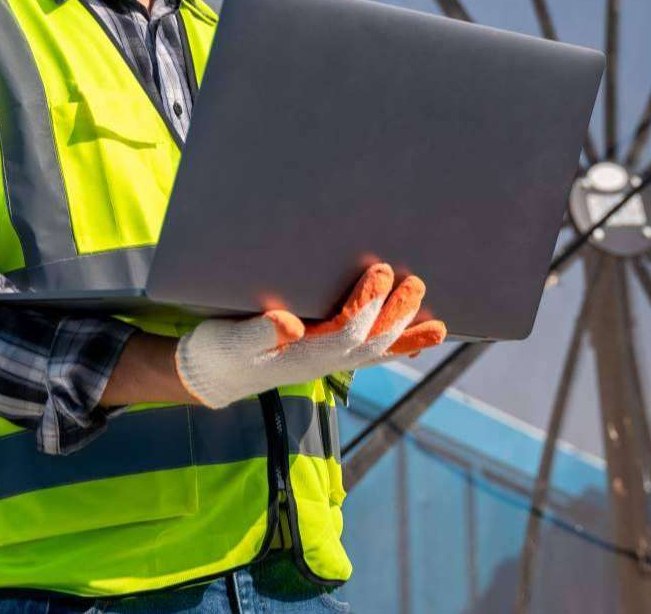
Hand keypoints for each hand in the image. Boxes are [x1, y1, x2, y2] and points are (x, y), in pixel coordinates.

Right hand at [175, 264, 447, 408]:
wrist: (211, 376)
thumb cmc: (219, 353)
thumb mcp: (231, 341)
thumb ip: (260, 333)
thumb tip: (290, 325)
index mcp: (303, 355)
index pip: (346, 329)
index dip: (368, 303)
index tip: (382, 272)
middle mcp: (323, 361)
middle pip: (371, 340)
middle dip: (397, 314)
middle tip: (417, 283)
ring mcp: (328, 362)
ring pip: (376, 352)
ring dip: (407, 337)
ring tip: (439, 329)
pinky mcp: (326, 357)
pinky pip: (368, 355)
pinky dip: (395, 349)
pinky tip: (416, 343)